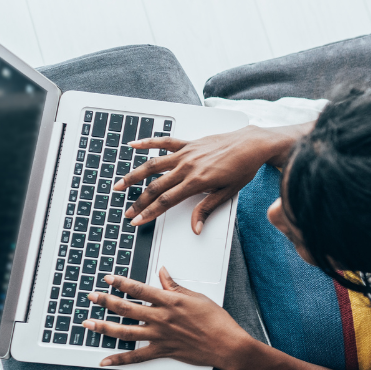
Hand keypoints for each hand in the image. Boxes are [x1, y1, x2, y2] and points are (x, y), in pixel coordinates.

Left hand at [83, 268, 254, 369]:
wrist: (226, 344)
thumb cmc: (216, 320)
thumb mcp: (197, 297)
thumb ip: (175, 286)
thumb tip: (163, 273)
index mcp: (170, 301)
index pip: (139, 289)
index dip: (121, 283)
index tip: (108, 278)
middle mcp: (161, 318)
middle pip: (126, 308)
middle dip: (105, 301)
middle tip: (91, 297)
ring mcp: (160, 336)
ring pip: (125, 332)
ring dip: (104, 327)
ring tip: (88, 323)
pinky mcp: (162, 351)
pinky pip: (136, 357)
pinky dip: (119, 360)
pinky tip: (105, 361)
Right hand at [118, 125, 289, 233]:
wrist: (252, 145)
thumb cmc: (242, 168)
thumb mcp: (227, 193)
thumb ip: (207, 209)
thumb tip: (195, 228)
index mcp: (197, 182)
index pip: (166, 201)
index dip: (149, 212)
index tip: (136, 221)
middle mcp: (187, 166)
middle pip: (156, 186)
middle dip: (139, 201)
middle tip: (127, 211)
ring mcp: (186, 153)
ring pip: (153, 165)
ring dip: (133, 175)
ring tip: (119, 184)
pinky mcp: (188, 143)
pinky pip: (164, 141)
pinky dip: (147, 142)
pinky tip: (133, 145)